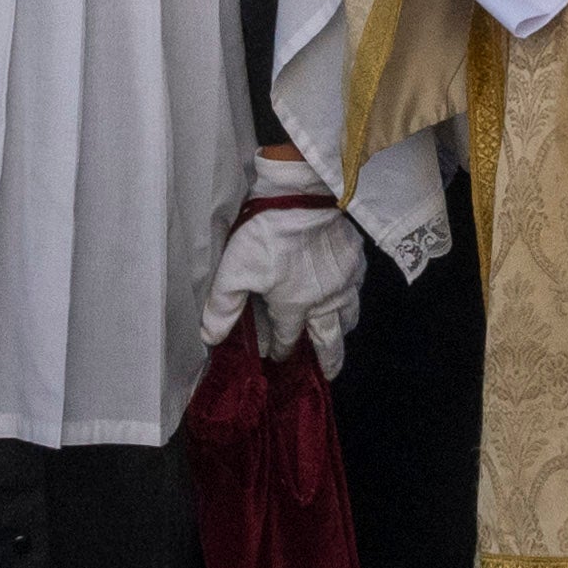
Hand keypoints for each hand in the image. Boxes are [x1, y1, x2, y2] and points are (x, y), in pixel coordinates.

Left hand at [205, 192, 370, 373]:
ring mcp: (344, 281)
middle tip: (329, 374)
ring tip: (341, 337)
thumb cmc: (267, 232)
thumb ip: (224, 305)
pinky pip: (358, 290)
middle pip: (330, 339)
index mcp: (294, 305)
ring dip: (343, 331)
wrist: (303, 194)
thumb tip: (210, 338)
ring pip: (349, 317)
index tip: (277, 356)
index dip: (281, 349)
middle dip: (328, 360)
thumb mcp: (236, 268)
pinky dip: (353, 300)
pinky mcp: (355, 260)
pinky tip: (349, 297)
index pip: (288, 337)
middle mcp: (324, 301)